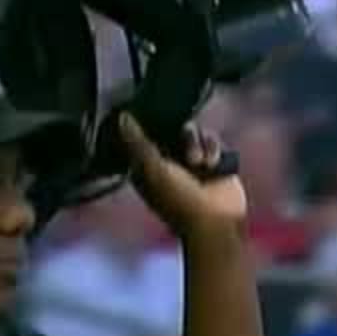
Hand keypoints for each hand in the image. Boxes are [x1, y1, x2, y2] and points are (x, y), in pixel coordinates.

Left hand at [116, 113, 246, 242]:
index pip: (144, 133)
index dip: (149, 124)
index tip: (155, 116)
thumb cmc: (178, 199)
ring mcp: (191, 158)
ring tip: (202, 164)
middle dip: (183, 137)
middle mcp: (168, 159)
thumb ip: (136, 142)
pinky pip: (212, 138)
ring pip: (193, 131)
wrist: (215, 220)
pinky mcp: (214, 158)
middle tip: (188, 157)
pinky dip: (213, 150)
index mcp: (146, 163)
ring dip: (198, 145)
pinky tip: (214, 166)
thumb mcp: (151, 169)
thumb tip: (121, 115)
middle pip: (171, 127)